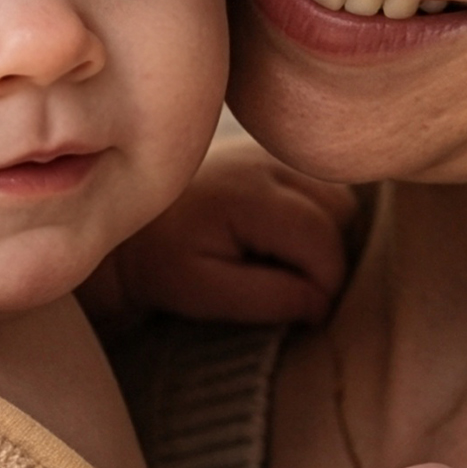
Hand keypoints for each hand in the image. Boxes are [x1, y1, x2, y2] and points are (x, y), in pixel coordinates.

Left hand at [91, 125, 353, 329]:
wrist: (126, 229)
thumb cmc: (161, 265)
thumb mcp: (205, 293)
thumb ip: (268, 298)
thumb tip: (323, 303)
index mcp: (249, 195)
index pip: (323, 242)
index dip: (326, 287)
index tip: (304, 315)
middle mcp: (266, 162)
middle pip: (340, 214)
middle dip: (327, 258)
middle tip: (291, 288)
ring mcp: (271, 152)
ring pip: (336, 197)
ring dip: (324, 236)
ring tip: (283, 263)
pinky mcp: (269, 153)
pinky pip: (319, 186)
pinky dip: (314, 215)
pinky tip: (280, 239)